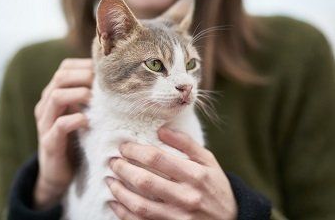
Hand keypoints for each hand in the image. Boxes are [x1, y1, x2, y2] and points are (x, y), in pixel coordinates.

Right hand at [33, 58, 92, 209]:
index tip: (105, 71)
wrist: (60, 174)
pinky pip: (58, 125)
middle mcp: (46, 106)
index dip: (84, 65)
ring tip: (94, 98)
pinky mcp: (49, 143)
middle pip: (60, 77)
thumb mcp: (82, 115)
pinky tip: (87, 121)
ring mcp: (45, 124)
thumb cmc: (76, 140)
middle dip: (83, 75)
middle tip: (102, 83)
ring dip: (78, 93)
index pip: (65, 68)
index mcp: (54, 96)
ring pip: (55, 96)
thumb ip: (91, 99)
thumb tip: (117, 82)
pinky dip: (74, 120)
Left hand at [107, 127, 237, 219]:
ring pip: (139, 205)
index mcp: (195, 174)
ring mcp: (178, 216)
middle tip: (113, 161)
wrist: (231, 219)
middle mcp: (186, 196)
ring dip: (119, 191)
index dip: (135, 151)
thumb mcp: (208, 160)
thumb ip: (186, 143)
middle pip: (145, 181)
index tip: (124, 147)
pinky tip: (114, 202)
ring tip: (110, 179)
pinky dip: (123, 213)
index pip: (157, 158)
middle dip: (123, 168)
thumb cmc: (215, 186)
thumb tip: (161, 130)